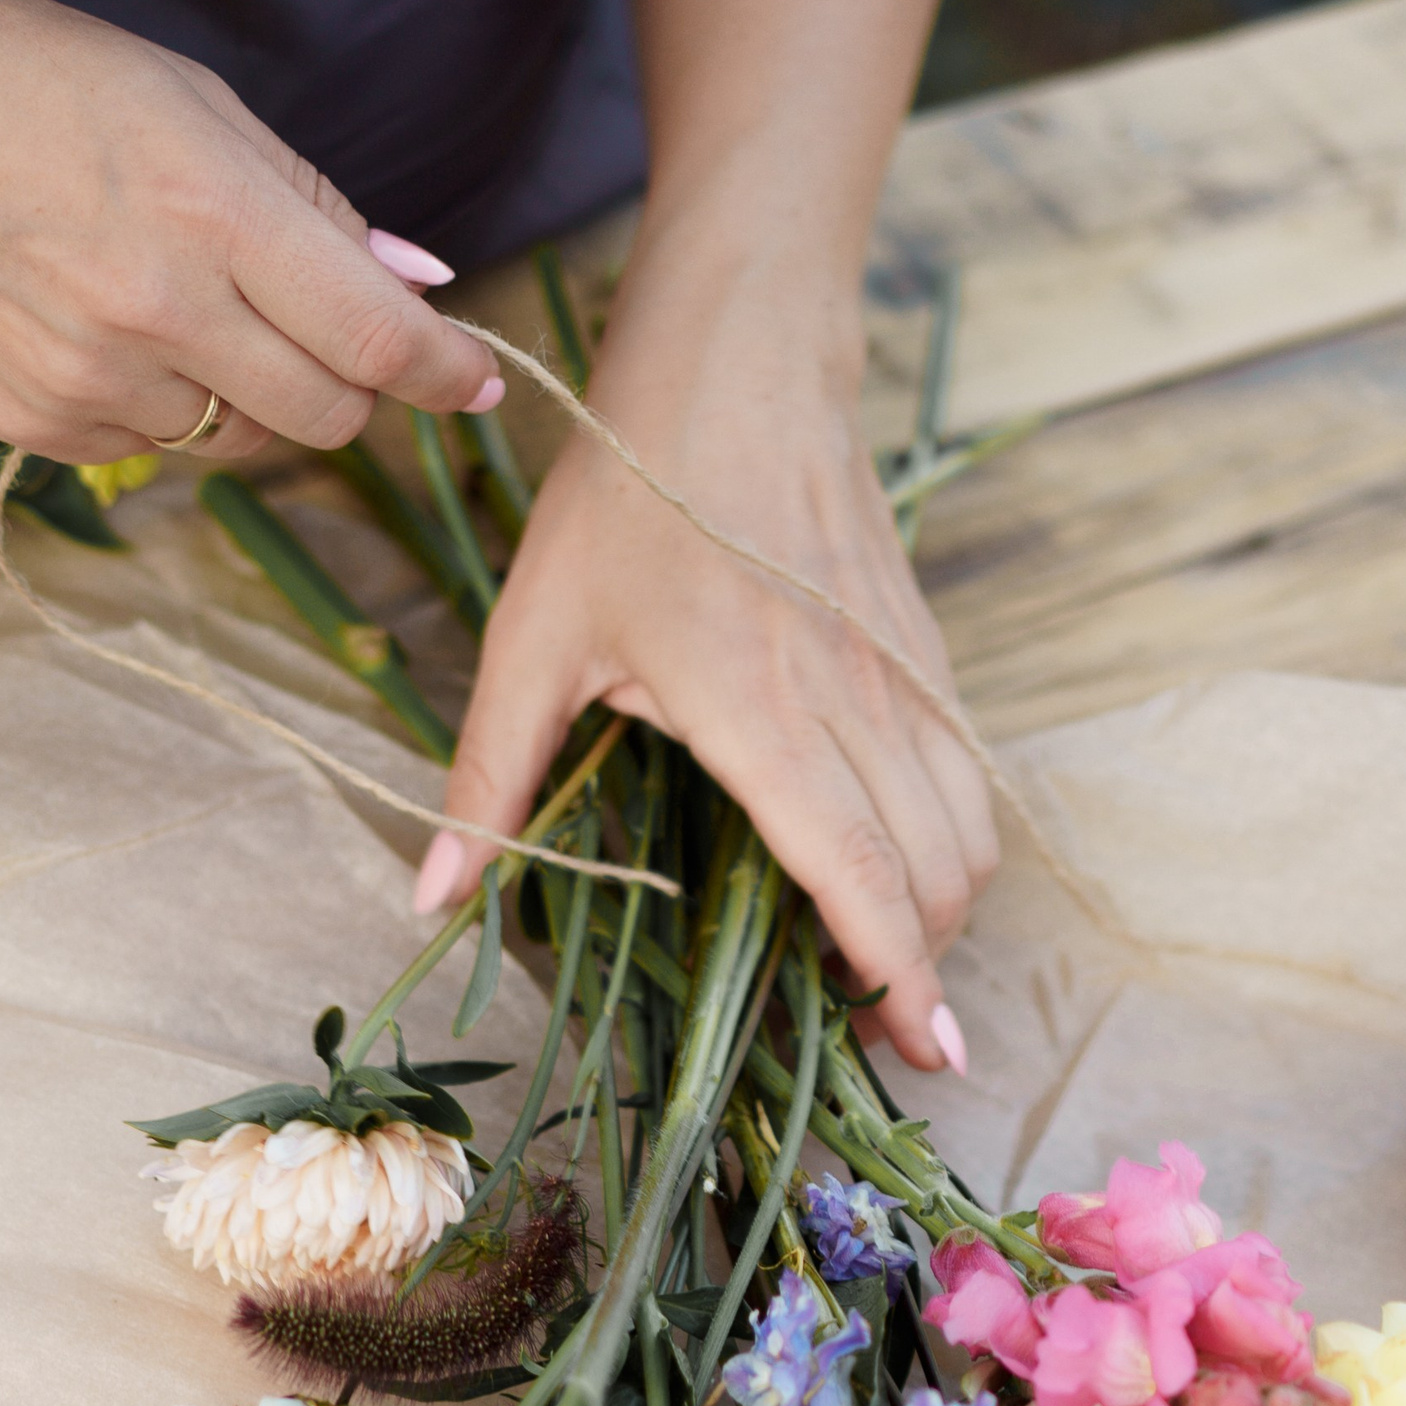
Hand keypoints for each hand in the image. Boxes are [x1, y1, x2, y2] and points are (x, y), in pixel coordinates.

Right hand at [0, 0, 500, 468]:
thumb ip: (314, 209)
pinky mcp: (35, 425)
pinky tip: (106, 326)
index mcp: (209, 212)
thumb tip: (418, 289)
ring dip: (249, 392)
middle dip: (353, 385)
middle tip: (323, 332)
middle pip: (329, 416)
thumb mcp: (191, 103)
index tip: (478, 378)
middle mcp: (154, 313)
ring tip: (180, 302)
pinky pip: (155, 448)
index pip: (377, 341)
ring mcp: (88, 382)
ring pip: (243, 440)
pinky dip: (164, 405)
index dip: (447, 371)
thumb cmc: (24, 78)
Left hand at [429, 263, 996, 1077]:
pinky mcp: (926, 645)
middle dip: (928, 963)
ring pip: (971, 824)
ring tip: (898, 956)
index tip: (922, 1048)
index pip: (859, 871)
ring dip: (949, 903)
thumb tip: (434, 896)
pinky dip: (953, 836)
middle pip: (938, 870)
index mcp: (761, 712)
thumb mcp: (533, 633)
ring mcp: (906, 670)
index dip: (899, 973)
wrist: (740, 357)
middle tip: (881, 1022)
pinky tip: (904, 862)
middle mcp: (856, 699)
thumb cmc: (626, 492)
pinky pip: (967, 769)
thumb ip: (493, 774)